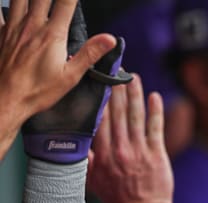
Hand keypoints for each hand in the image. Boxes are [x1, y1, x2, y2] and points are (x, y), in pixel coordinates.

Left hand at [0, 0, 115, 160]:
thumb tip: (110, 39)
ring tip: (38, 0)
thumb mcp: (71, 76)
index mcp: (52, 35)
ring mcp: (12, 28)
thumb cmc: (37, 91)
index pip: (66, 3)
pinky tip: (7, 9)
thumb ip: (90, 53)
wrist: (5, 100)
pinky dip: (3, 8)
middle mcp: (31, 27)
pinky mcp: (0, 35)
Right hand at [87, 74, 173, 202]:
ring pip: (136, 116)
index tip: (99, 82)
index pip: (100, 120)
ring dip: (135, 94)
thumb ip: (88, 158)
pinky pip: (156, 128)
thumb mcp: (93, 181)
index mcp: (103, 155)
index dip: (100, 99)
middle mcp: (120, 150)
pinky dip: (155, 111)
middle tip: (116, 70)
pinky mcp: (157, 154)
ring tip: (133, 77)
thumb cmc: (117, 198)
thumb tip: (80, 140)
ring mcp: (139, 151)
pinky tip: (154, 96)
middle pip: (118, 113)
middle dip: (117, 89)